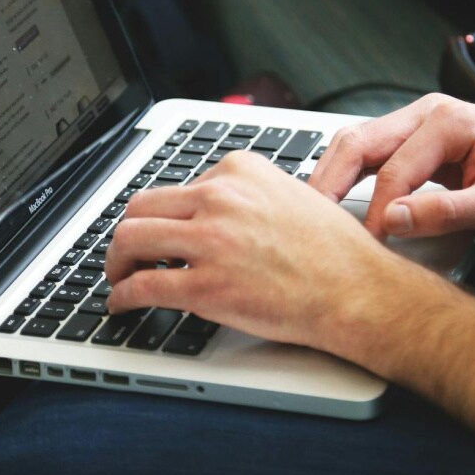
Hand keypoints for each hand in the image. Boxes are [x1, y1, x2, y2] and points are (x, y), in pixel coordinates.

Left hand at [105, 151, 410, 351]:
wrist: (357, 290)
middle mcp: (220, 198)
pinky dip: (122, 296)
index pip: (177, 185)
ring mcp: (210, 241)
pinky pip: (143, 286)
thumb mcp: (293, 196)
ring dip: (116, 261)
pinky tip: (123, 303)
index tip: (161, 229)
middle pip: (142, 206)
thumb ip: (250, 195)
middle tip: (128, 252)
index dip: (164, 214)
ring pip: (130, 240)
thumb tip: (219, 211)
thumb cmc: (336, 251)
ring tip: (120, 276)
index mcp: (240, 172)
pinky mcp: (205, 286)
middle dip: (128, 233)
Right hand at [311, 94, 474, 238]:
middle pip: (359, 142)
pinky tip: (334, 197)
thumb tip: (393, 219)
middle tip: (307, 218)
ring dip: (332, 174)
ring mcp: (418, 123)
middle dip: (328, 180)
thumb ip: (446, 212)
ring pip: (357, 143)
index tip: (371, 245)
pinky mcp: (415, 139)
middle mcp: (426, 114)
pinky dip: (348, 174)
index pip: (394, 170)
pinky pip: (371, 152)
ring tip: (313, 210)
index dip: (377, 212)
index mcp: (447, 122)